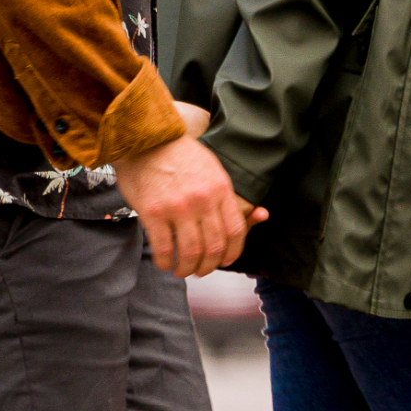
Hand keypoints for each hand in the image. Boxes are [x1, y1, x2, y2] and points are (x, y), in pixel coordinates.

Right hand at [119, 128, 260, 275]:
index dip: (232, 252)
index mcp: (221, 189)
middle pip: (214, 247)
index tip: (225, 261)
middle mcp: (203, 200)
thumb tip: (263, 216)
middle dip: (208, 266)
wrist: (147, 139)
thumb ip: (232, 198)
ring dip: (186, 268)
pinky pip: (164, 248)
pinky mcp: (154, 212)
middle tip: (200, 270)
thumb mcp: (214, 170)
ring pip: (191, 252)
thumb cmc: (181, 156)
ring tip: (181, 270)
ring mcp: (178, 207)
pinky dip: (165, 262)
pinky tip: (165, 263)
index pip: (236, 231)